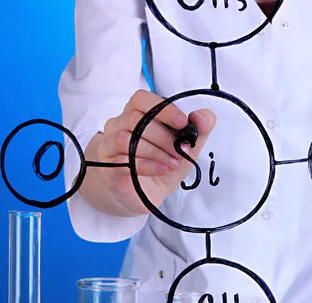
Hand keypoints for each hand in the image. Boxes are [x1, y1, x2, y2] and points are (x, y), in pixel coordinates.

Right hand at [97, 89, 216, 214]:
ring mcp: (108, 146)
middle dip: (164, 136)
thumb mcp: (187, 147)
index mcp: (135, 114)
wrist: (145, 194)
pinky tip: (161, 169)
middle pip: (135, 119)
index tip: (183, 122)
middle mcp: (117, 126)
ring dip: (155, 151)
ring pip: (126, 138)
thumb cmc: (162, 164)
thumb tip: (204, 117)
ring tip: (173, 163)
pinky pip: (123, 161)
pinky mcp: (107, 167)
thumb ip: (199, 130)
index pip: (141, 99)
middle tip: (181, 152)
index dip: (163, 108)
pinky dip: (147, 165)